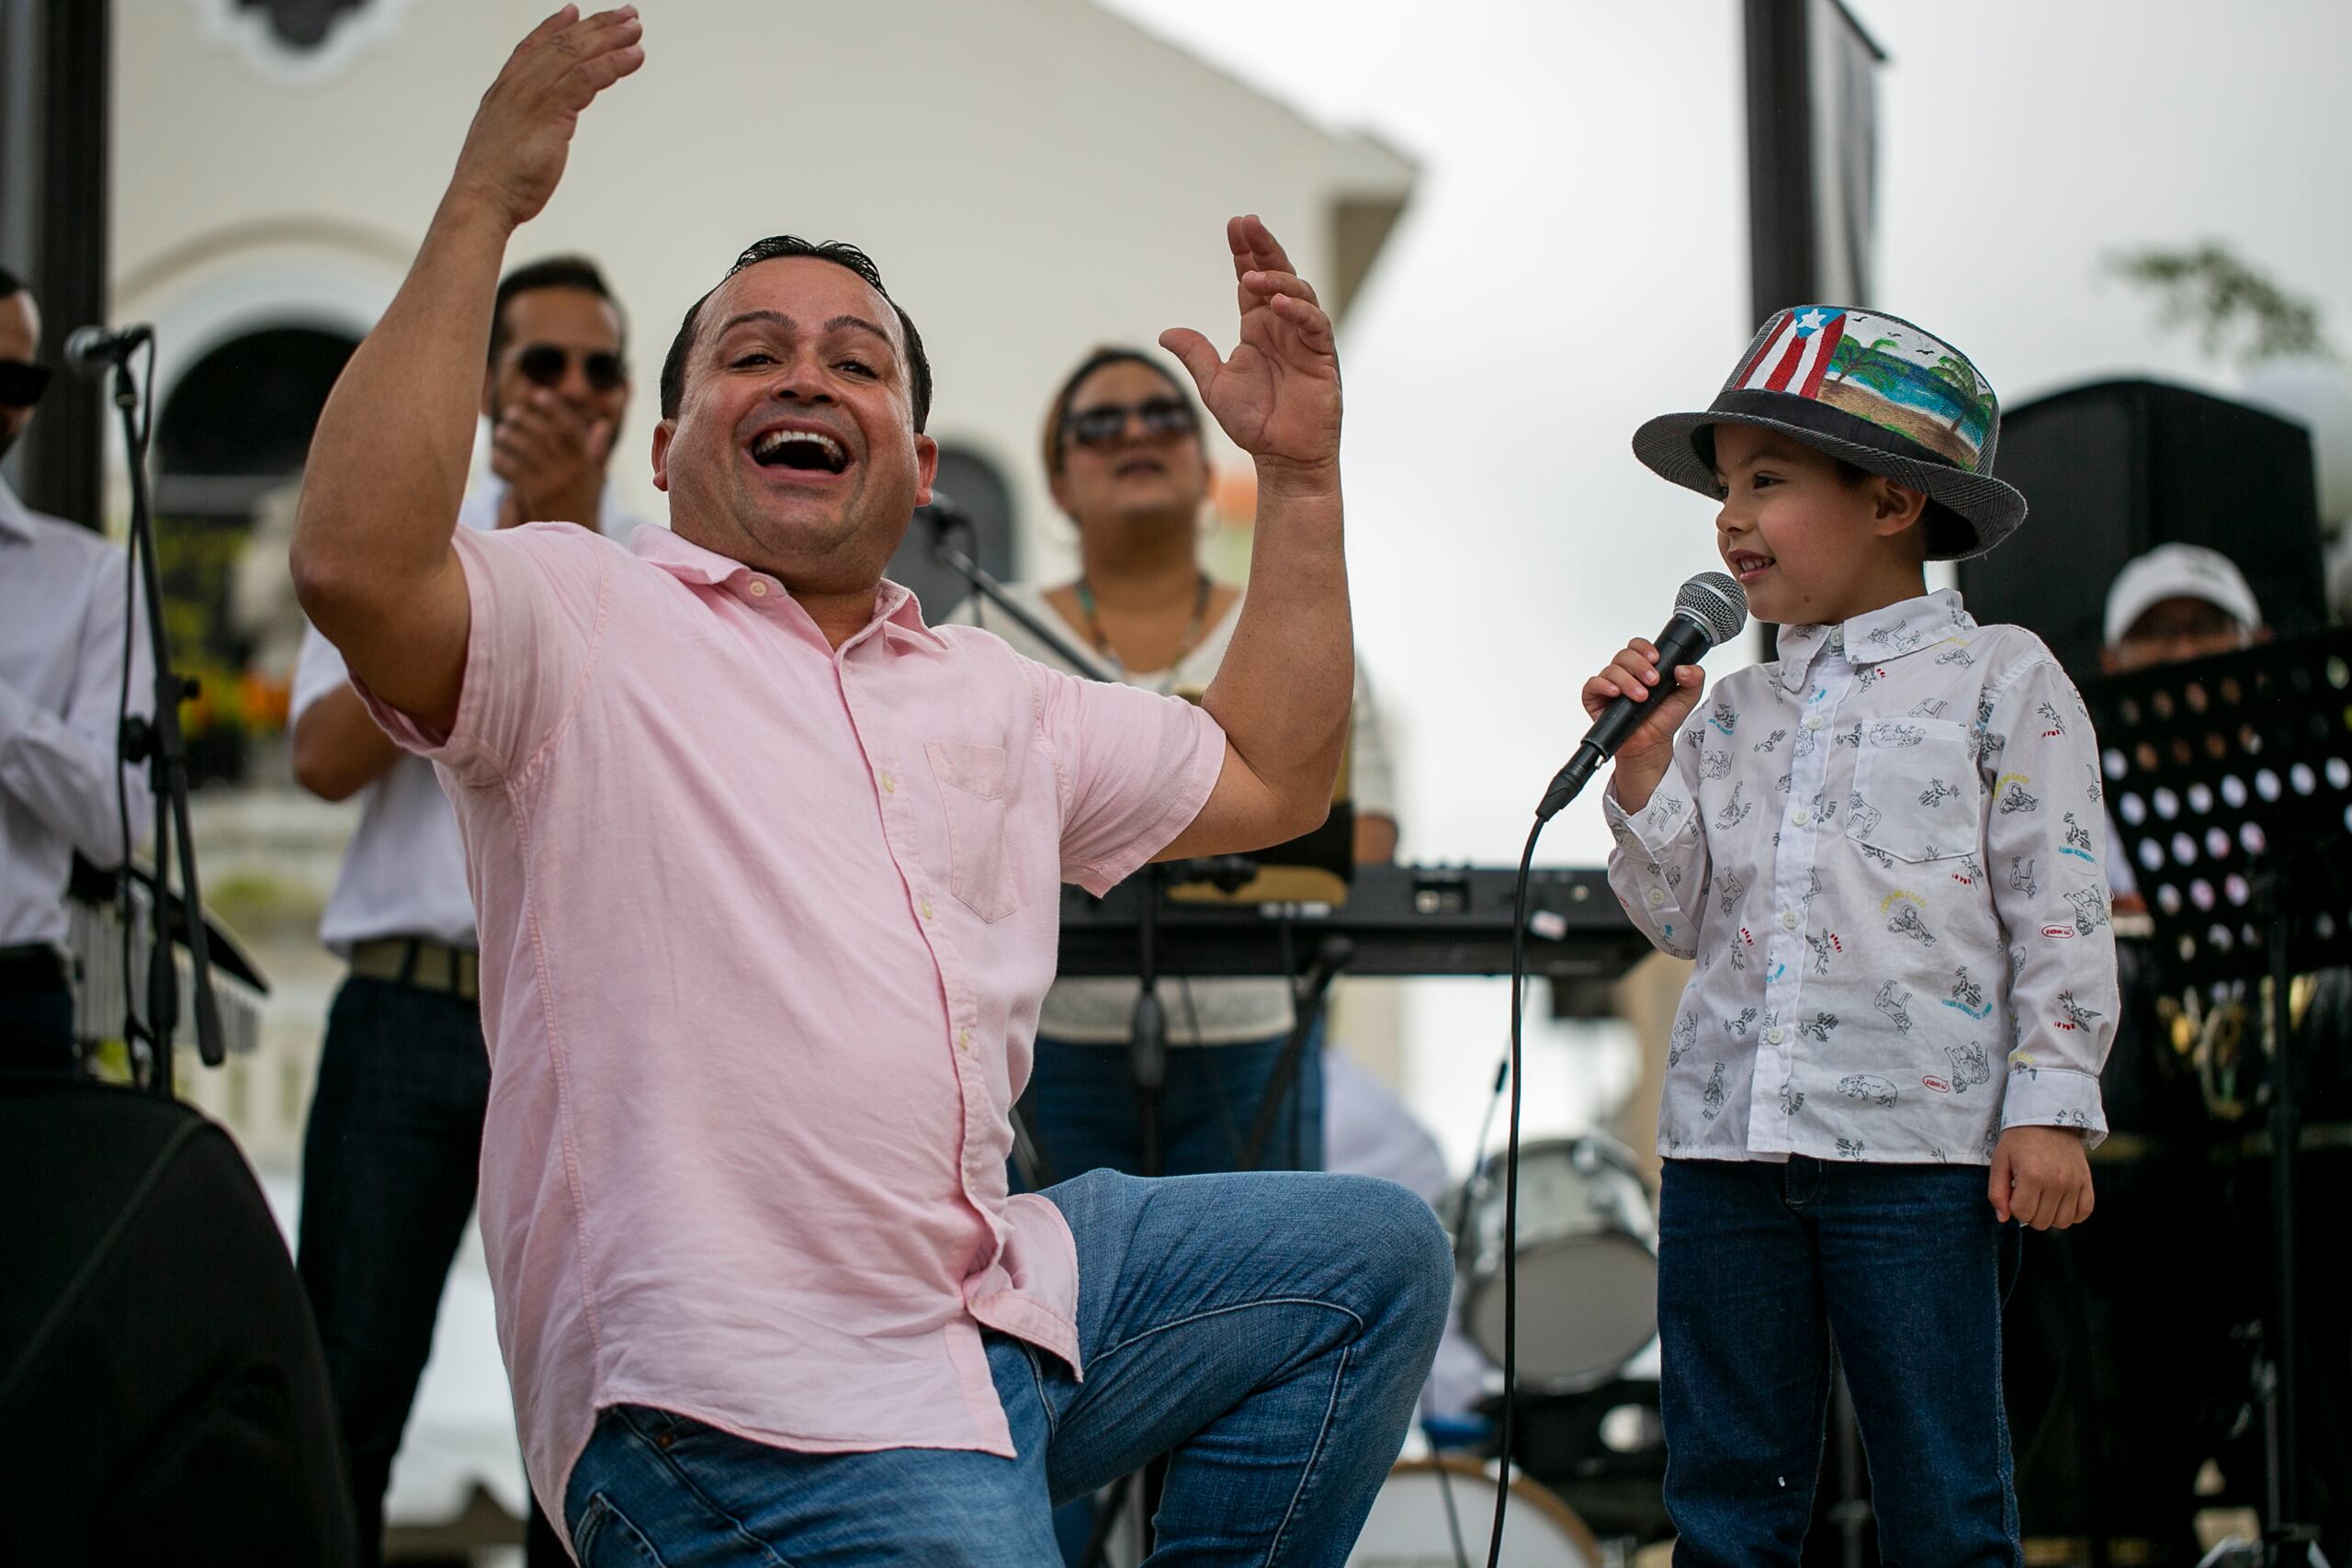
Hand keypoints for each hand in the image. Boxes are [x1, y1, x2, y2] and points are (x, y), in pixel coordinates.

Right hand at [448, 6, 643, 231]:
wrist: (482, 200)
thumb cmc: (495, 184)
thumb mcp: (506, 146)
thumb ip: (524, 130)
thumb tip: (539, 135)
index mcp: (504, 92)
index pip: (531, 47)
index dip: (554, 27)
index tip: (575, 12)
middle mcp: (517, 86)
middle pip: (561, 44)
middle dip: (597, 27)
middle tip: (626, 15)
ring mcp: (532, 96)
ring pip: (576, 55)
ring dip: (611, 40)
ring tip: (635, 30)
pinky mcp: (551, 112)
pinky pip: (587, 78)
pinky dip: (613, 64)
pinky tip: (633, 57)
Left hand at [490, 387, 612, 526]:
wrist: (576, 540)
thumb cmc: (581, 504)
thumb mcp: (594, 477)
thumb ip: (595, 451)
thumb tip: (602, 425)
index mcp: (586, 461)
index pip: (570, 426)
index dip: (554, 407)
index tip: (538, 396)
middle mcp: (573, 470)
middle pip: (543, 432)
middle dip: (524, 418)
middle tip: (512, 414)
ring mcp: (554, 482)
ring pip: (525, 447)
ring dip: (508, 436)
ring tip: (501, 433)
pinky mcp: (535, 494)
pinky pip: (512, 467)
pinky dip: (500, 459)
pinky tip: (497, 457)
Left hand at [1159, 216, 1340, 485]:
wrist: (1283, 457)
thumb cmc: (1254, 422)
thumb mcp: (1215, 385)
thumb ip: (1196, 355)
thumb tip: (1166, 333)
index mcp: (1258, 327)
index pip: (1252, 280)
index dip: (1245, 253)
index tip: (1235, 225)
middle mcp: (1283, 326)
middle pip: (1278, 273)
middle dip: (1263, 247)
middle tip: (1248, 223)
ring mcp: (1305, 339)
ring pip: (1298, 292)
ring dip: (1276, 279)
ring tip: (1252, 277)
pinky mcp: (1323, 356)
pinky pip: (1314, 323)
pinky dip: (1298, 309)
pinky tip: (1277, 303)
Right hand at [1583, 640, 1703, 808]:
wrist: (1651, 744)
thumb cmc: (1663, 720)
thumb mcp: (1687, 697)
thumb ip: (1695, 678)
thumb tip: (1683, 668)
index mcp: (1643, 668)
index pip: (1637, 647)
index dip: (1645, 648)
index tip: (1656, 659)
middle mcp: (1624, 674)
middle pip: (1624, 654)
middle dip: (1639, 665)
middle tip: (1653, 681)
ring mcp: (1608, 685)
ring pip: (1611, 669)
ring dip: (1627, 680)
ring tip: (1640, 697)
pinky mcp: (1594, 699)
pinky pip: (1592, 684)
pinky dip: (1603, 685)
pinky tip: (1616, 693)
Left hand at [1989, 1125, 2094, 1228]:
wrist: (2048, 1119)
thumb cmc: (2019, 1140)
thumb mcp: (1999, 1161)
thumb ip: (1997, 1192)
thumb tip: (2003, 1219)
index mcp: (2032, 1176)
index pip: (2022, 1214)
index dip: (2014, 1206)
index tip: (2014, 1191)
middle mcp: (2056, 1182)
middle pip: (2042, 1222)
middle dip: (2030, 1212)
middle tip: (2028, 1193)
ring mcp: (2074, 1183)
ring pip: (2063, 1222)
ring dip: (2050, 1215)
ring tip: (2043, 1197)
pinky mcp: (2087, 1182)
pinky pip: (2084, 1213)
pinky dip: (2072, 1213)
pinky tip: (2060, 1201)